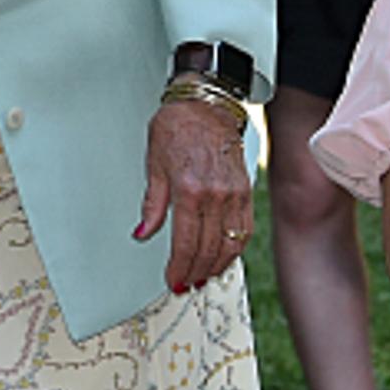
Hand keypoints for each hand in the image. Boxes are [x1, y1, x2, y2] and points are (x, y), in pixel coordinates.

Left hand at [132, 99, 256, 294]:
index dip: (179, 267)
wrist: (205, 105)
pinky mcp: (246, 190)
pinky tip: (224, 258)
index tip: (173, 280)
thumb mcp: (154, 166)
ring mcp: (235, 194)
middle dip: (195, 272)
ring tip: (204, 278)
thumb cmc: (176, 129)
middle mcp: (216, 195)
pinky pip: (245, 229)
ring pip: (231, 244)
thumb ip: (152, 205)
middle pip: (208, 248)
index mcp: (189, 191)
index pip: (186, 243)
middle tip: (186, 284)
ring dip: (217, 266)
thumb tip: (142, 233)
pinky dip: (235, 249)